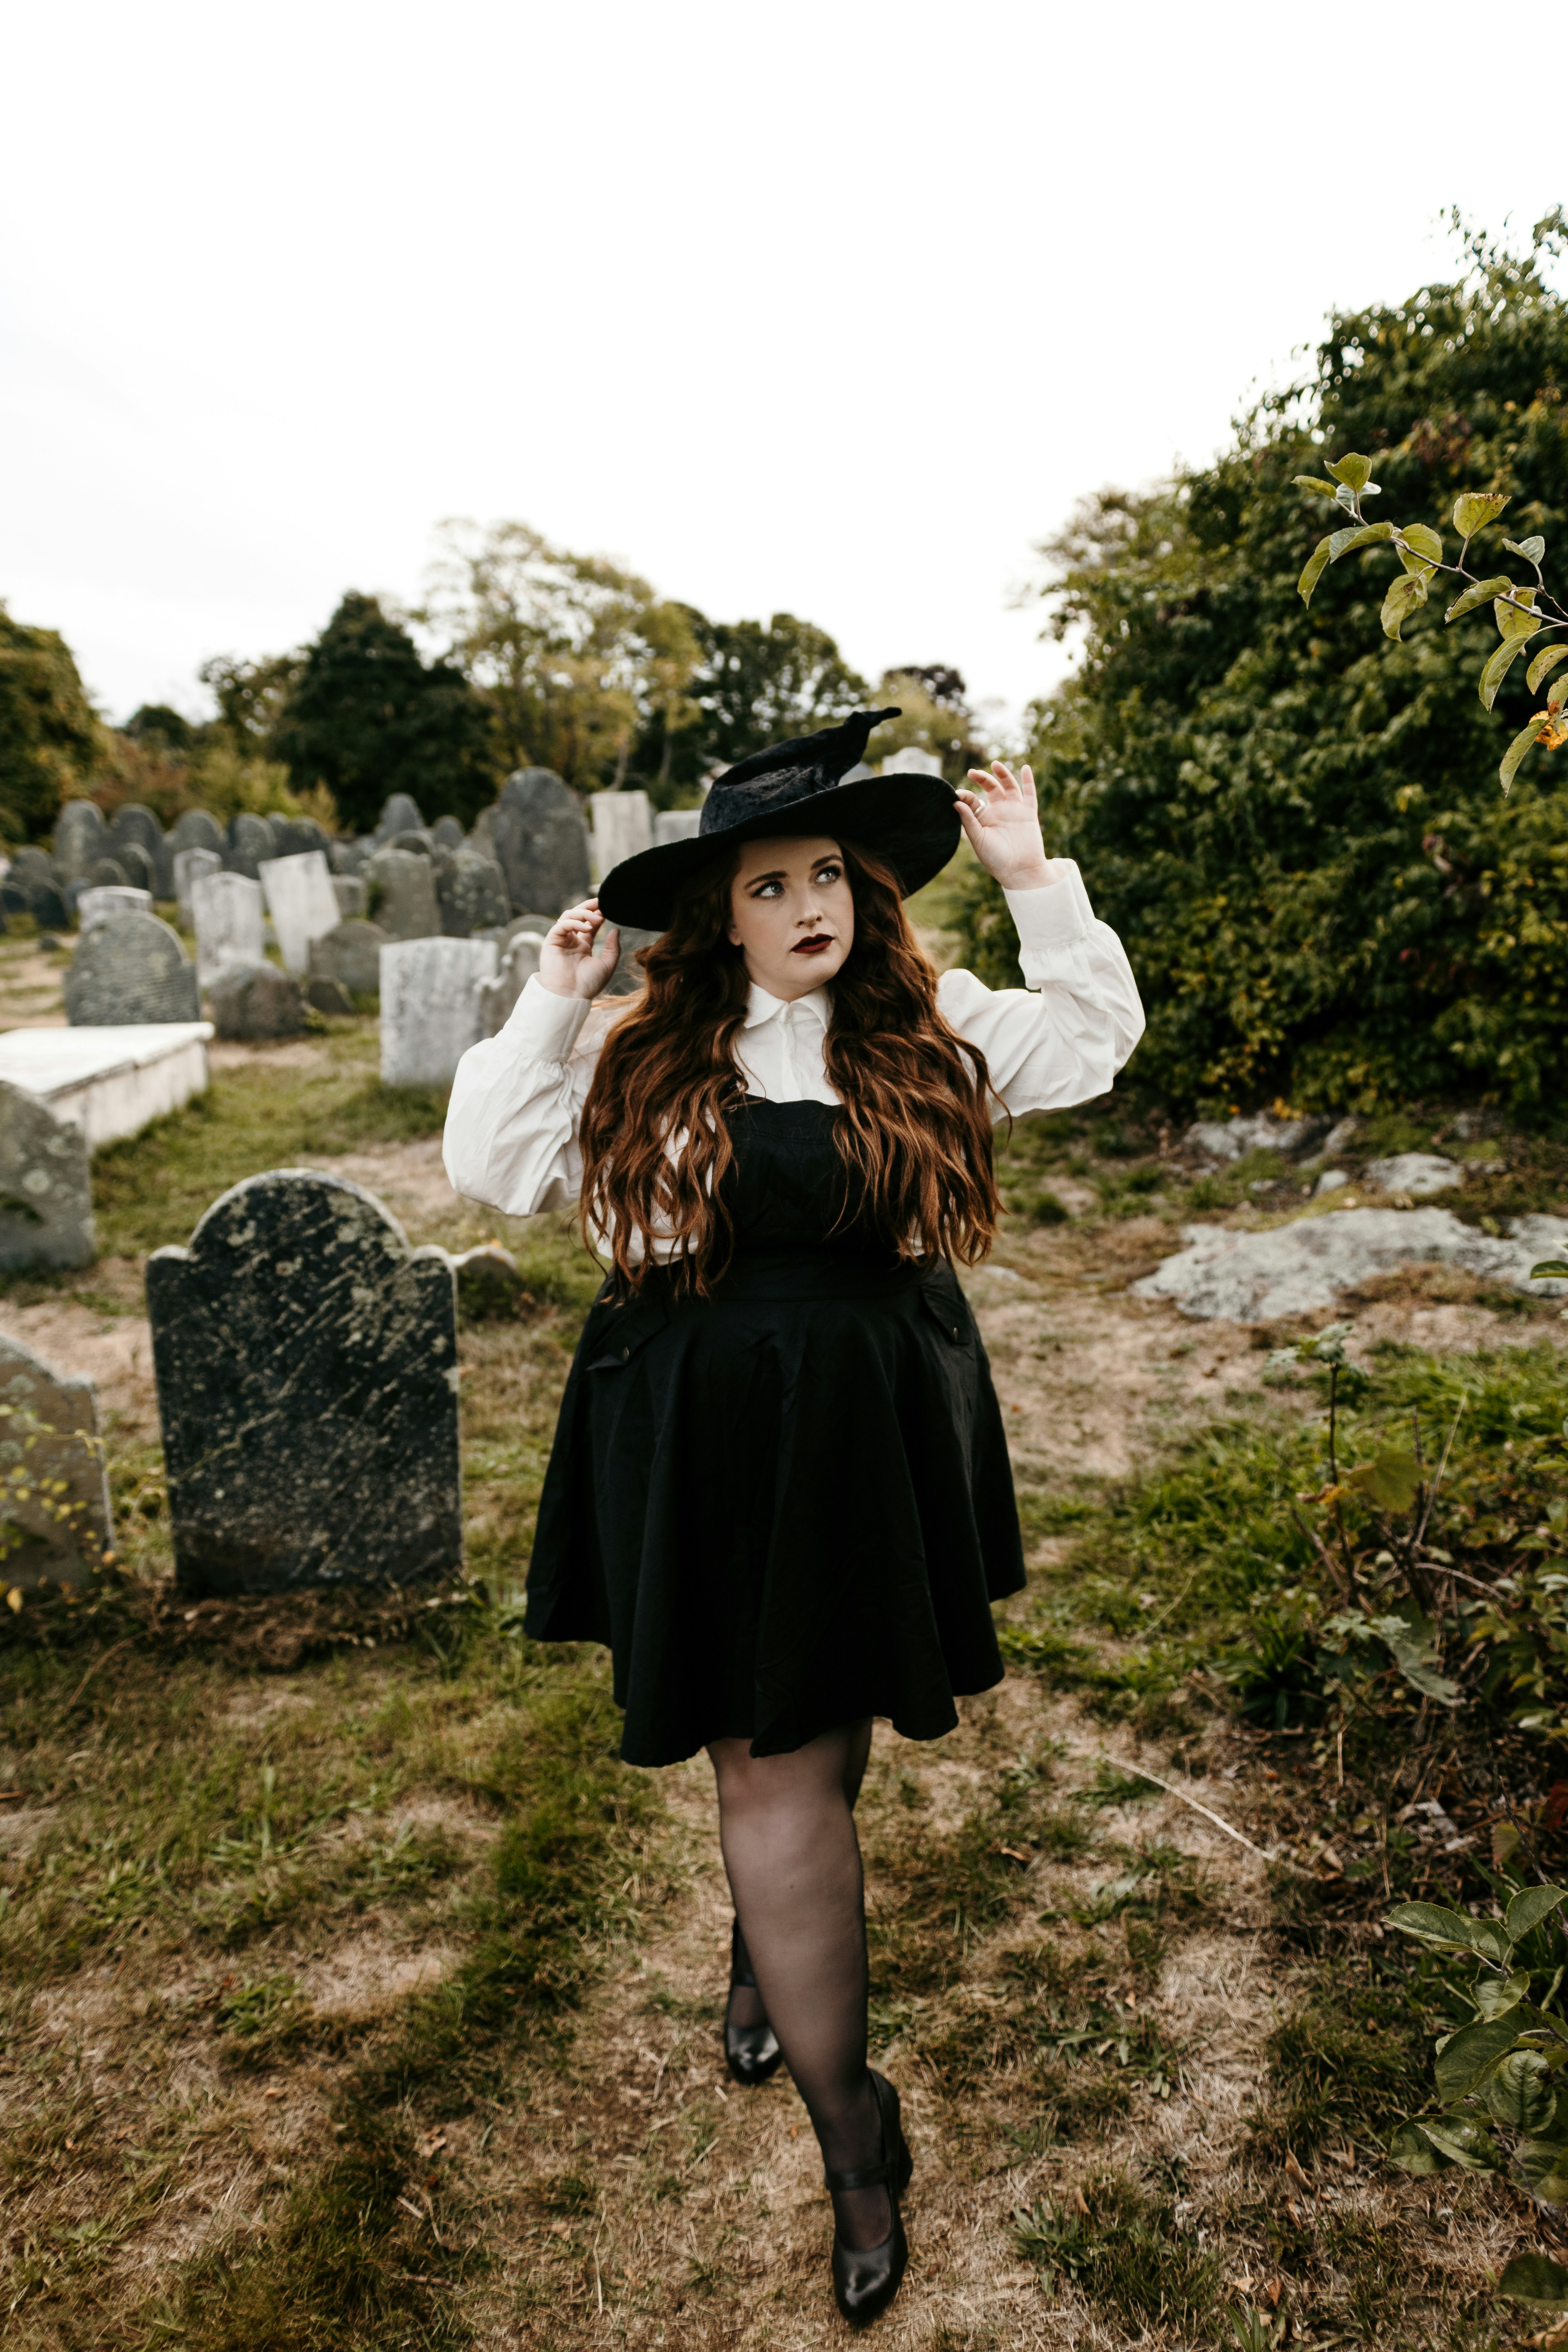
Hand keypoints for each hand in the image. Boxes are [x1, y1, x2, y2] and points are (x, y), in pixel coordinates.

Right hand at [539, 897, 620, 998]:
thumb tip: (616, 929)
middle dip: (589, 906)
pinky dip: (574, 922)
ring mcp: (561, 940)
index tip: (608, 907)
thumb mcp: (606, 965)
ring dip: (583, 913)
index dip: (598, 914)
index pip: (590, 924)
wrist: (570, 996)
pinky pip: (561, 925)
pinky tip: (586, 926)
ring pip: (569, 917)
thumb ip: (612, 947)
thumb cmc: (588, 985)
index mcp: (583, 946)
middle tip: (601, 901)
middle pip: (578, 916)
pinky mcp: (551, 941)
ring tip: (596, 918)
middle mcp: (571, 941)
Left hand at [956, 762, 1053, 890]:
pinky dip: (1028, 781)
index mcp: (983, 818)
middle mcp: (998, 812)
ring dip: (1002, 774)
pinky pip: (1029, 794)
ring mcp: (1014, 811)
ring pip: (1009, 786)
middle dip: (982, 779)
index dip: (965, 795)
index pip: (972, 800)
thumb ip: (968, 820)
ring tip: (994, 764)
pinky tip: (1025, 768)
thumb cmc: (995, 859)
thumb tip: (955, 801)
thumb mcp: (977, 839)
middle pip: (990, 788)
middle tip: (972, 772)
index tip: (958, 795)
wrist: (1019, 871)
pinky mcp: (1029, 814)